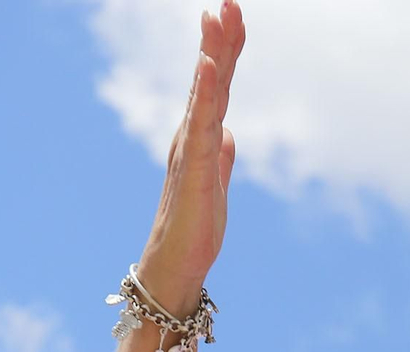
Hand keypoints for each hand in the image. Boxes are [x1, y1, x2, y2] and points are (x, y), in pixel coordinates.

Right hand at [137, 2, 245, 316]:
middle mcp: (191, 136)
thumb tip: (228, 134)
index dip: (225, 51)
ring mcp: (190, 151)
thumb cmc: (194, 229)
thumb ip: (221, 157)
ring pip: (203, 95)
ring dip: (211, 55)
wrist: (178, 267)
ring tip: (215, 18)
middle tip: (227, 1)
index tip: (231, 14)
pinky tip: (209, 68)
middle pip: (210, 80)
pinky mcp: (194, 170)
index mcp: (200, 138)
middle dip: (219, 40)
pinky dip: (206, 96)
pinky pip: (201, 126)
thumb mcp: (216, 184)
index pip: (217, 86)